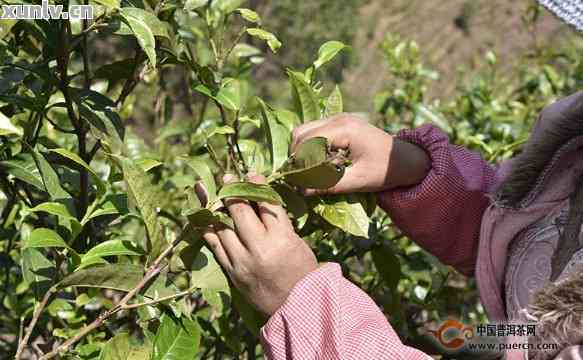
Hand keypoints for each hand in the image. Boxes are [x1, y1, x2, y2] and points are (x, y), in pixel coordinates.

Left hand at [202, 174, 317, 315]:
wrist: (298, 307)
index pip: (266, 204)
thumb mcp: (297, 241)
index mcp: (282, 239)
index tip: (251, 174)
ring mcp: (242, 262)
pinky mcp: (232, 272)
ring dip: (216, 208)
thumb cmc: (302, 271)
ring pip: (223, 227)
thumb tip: (259, 199)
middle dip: (232, 191)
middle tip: (226, 178)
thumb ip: (278, 222)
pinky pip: (215, 246)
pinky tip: (204, 219)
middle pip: (240, 212)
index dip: (257, 185)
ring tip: (211, 194)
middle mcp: (260, 249)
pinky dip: (209, 230)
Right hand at [291, 113, 429, 194]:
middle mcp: (338, 118)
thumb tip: (302, 191)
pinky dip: (310, 147)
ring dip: (301, 151)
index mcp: (344, 129)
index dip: (298, 163)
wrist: (408, 159)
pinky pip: (314, 132)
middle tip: (299, 178)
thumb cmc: (386, 170)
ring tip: (307, 172)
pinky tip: (317, 164)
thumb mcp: (359, 180)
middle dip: (296, 156)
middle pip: (300, 133)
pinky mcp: (339, 124)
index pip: (307, 142)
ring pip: (305, 131)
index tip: (297, 183)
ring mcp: (338, 118)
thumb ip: (329, 185)